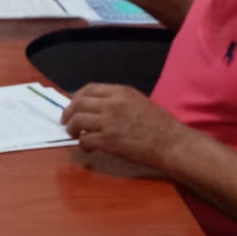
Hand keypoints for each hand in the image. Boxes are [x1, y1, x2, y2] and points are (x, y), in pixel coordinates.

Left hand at [60, 83, 185, 167]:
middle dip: (68, 113)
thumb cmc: (158, 123)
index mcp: (120, 91)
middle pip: (78, 104)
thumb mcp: (138, 101)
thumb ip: (117, 100)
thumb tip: (97, 106)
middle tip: (67, 121)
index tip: (73, 104)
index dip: (77, 97)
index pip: (89, 89)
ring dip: (72, 128)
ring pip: (77, 121)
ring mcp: (108, 122)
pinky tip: (88, 146)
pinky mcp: (107, 141)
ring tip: (74, 134)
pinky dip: (83, 144)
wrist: (169, 142)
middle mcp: (111, 104)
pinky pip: (85, 140)